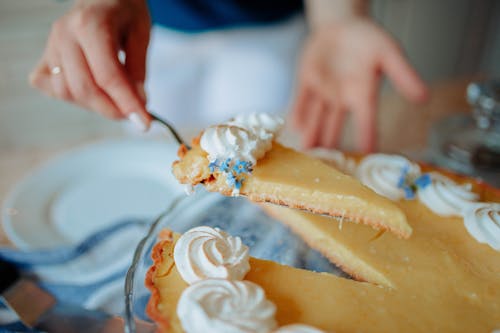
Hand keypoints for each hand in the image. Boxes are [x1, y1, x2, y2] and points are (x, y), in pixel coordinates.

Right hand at [29, 0, 150, 128]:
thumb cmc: (124, 12)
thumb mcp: (141, 35)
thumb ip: (138, 70)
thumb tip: (137, 105)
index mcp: (91, 24)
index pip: (108, 76)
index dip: (127, 104)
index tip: (144, 123)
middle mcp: (65, 34)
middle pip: (84, 88)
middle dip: (112, 109)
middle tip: (133, 114)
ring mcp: (51, 45)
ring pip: (66, 91)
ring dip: (94, 105)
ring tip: (114, 97)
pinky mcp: (45, 55)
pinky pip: (49, 87)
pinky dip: (69, 96)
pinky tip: (90, 91)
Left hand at [292, 18, 428, 151]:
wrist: (342, 25)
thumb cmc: (369, 39)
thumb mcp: (388, 52)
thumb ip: (403, 74)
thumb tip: (424, 97)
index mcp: (363, 94)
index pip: (366, 120)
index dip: (367, 137)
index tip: (367, 155)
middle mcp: (342, 98)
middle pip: (335, 125)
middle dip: (330, 142)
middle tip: (326, 163)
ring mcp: (323, 91)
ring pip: (316, 116)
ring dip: (312, 132)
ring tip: (308, 150)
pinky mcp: (306, 82)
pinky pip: (301, 99)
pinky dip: (298, 111)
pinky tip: (294, 125)